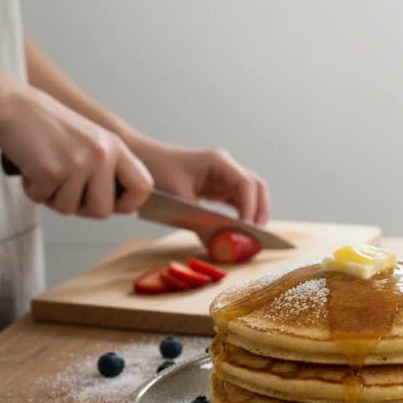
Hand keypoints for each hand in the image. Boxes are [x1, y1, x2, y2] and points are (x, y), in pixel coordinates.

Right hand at [0, 83, 153, 217]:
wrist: (13, 106)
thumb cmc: (49, 126)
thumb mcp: (93, 140)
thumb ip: (108, 167)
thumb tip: (119, 204)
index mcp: (116, 148)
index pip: (143, 187)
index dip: (128, 204)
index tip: (111, 204)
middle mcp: (102, 155)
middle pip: (103, 211)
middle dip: (81, 208)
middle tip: (65, 190)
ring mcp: (78, 163)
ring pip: (69, 208)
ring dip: (52, 197)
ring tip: (46, 170)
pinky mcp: (52, 170)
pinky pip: (42, 199)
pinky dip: (32, 189)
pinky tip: (31, 168)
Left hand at [129, 138, 270, 224]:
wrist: (141, 159)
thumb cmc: (157, 171)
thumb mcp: (178, 198)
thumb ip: (201, 219)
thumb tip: (220, 242)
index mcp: (219, 162)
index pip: (247, 184)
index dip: (251, 207)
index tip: (247, 228)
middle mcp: (226, 167)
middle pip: (257, 187)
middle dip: (260, 210)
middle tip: (257, 235)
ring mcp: (224, 177)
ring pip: (251, 194)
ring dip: (254, 213)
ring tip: (251, 236)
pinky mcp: (218, 187)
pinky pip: (238, 201)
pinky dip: (242, 215)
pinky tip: (239, 230)